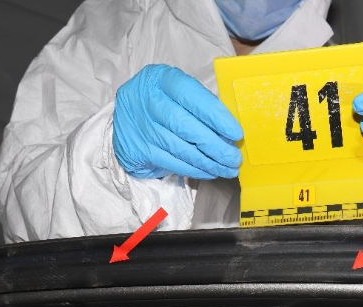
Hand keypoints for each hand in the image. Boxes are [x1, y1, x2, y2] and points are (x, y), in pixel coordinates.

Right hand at [113, 64, 242, 178]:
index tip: (236, 133)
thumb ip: (201, 104)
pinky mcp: (138, 150)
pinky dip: (194, 170)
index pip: (191, 96)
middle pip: (185, 126)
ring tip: (228, 169)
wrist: (125, 116)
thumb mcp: (177, 91)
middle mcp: (148, 100)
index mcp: (161, 79)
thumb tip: (230, 131)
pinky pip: (172, 162)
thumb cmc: (162, 101)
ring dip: (208, 162)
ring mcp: (141, 127)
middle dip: (215, 146)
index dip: (216, 116)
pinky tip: (209, 171)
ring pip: (180, 148)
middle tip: (234, 158)